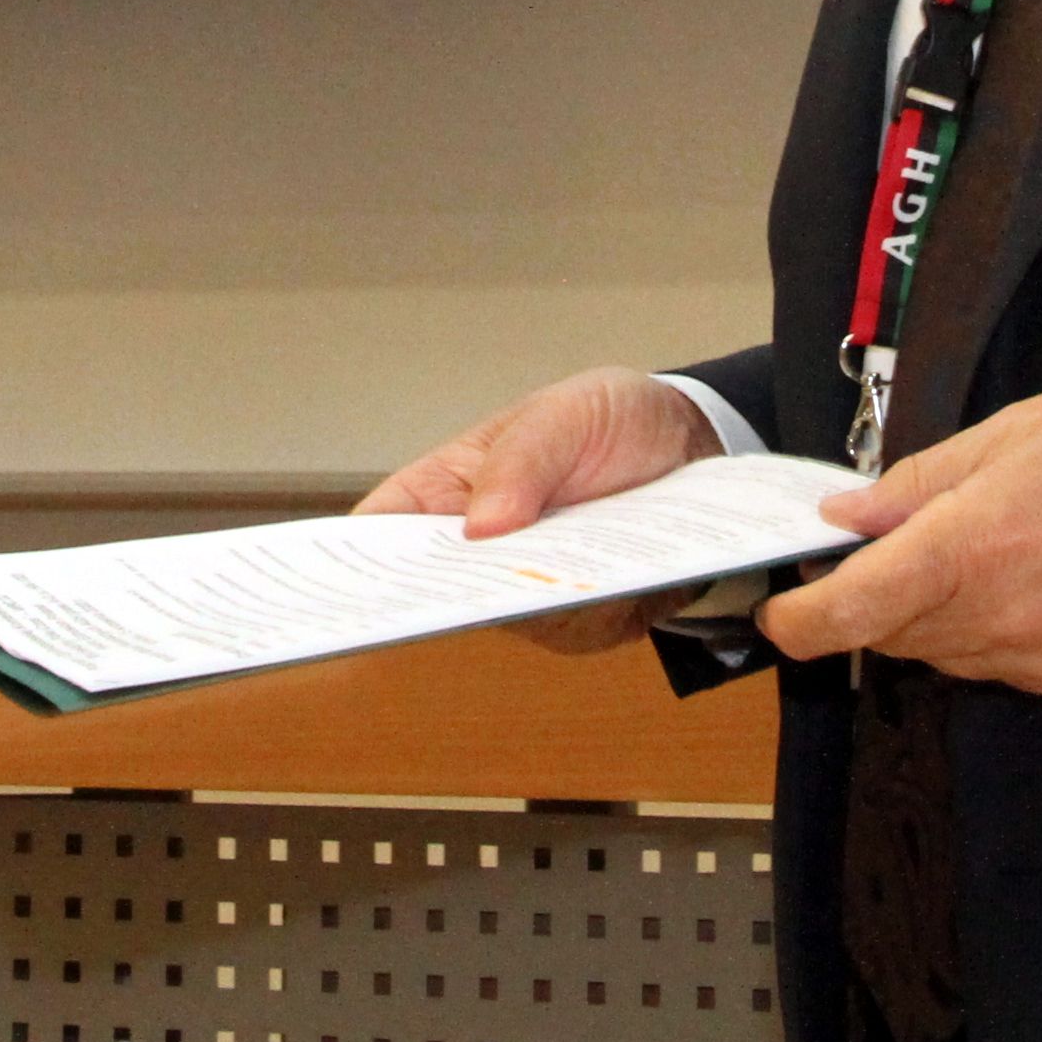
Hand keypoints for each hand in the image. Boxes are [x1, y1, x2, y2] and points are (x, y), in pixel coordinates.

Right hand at [362, 366, 720, 655]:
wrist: (699, 447)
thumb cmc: (609, 419)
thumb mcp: (565, 414)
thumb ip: (521, 461)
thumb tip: (481, 529)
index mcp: (446, 490)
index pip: (380, 534)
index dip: (352, 565)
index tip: (342, 588)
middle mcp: (477, 551)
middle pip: (433, 593)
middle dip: (440, 599)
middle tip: (455, 591)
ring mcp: (527, 589)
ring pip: (507, 618)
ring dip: (529, 600)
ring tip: (550, 574)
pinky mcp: (582, 618)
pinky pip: (574, 627)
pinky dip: (588, 608)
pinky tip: (606, 586)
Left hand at [755, 371, 1041, 703]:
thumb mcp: (1013, 431)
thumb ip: (918, 484)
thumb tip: (846, 518)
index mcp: (968, 550)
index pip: (848, 614)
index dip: (798, 620)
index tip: (781, 608)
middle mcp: (996, 621)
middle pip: (891, 636)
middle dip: (873, 598)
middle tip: (890, 546)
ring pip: (947, 654)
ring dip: (934, 615)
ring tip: (982, 549)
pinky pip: (1006, 666)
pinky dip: (995, 631)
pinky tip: (1034, 579)